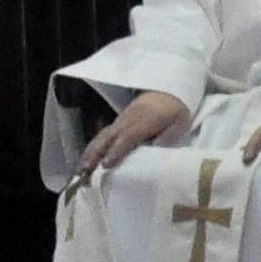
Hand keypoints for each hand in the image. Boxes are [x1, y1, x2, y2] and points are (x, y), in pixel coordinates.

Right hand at [73, 89, 188, 177]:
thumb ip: (167, 138)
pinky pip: (103, 135)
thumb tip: (154, 153)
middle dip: (95, 152)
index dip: (116, 151)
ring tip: (82, 168)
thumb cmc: (174, 111)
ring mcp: (121, 121)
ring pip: (103, 135)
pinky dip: (94, 147)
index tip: (106, 164)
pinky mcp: (118, 123)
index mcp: (145, 121)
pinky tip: (88, 159)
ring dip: (91, 151)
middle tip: (85, 169)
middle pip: (109, 135)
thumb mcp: (178, 123)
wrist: (167, 91)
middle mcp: (128, 120)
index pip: (127, 137)